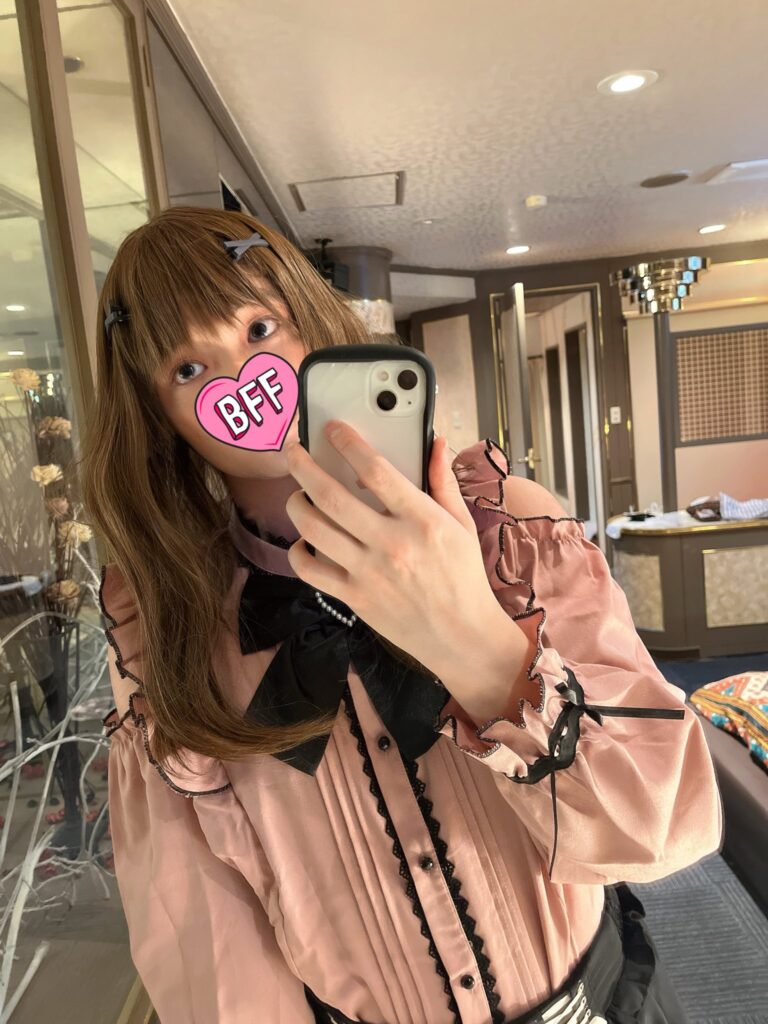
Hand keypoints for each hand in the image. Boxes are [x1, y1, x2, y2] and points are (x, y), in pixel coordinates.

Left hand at [282, 420, 523, 691]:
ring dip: (296, 504)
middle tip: (292, 450)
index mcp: (422, 520)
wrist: (462, 637)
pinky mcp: (354, 598)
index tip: (333, 429)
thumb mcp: (462, 525)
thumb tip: (436, 442)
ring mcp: (369, 573)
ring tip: (297, 494)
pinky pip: (310, 570)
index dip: (349, 443)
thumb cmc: (463, 578)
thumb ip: (444, 481)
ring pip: (313, 529)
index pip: (376, 471)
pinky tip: (304, 540)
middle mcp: (392, 544)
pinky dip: (298, 551)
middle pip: (331, 496)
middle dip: (303, 466)